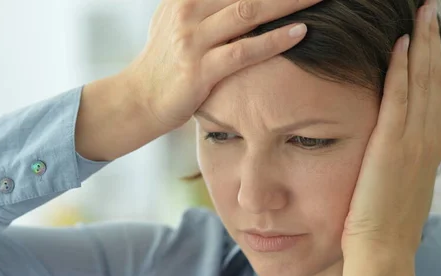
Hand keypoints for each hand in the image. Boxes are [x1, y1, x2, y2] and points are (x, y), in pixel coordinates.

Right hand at [120, 0, 322, 133]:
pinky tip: (300, 32)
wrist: (139, 99)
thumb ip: (202, 4)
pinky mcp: (199, 70)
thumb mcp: (175, 21)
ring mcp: (192, 39)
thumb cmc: (166, 62)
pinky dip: (274, 40)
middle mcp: (188, 10)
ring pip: (248, 12)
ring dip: (288, 2)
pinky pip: (243, 51)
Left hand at [339, 0, 440, 275]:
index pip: (437, 97)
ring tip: (423, 14)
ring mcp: (412, 144)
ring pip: (424, 83)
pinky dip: (402, 70)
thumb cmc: (382, 230)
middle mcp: (426, 142)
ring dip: (424, 45)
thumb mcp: (398, 192)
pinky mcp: (391, 148)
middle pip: (438, 81)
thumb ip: (400, 167)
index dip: (437, 64)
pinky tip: (399, 44)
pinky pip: (399, 100)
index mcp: (427, 152)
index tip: (431, 40)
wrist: (382, 254)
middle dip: (436, 43)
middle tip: (434, 12)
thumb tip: (394, 155)